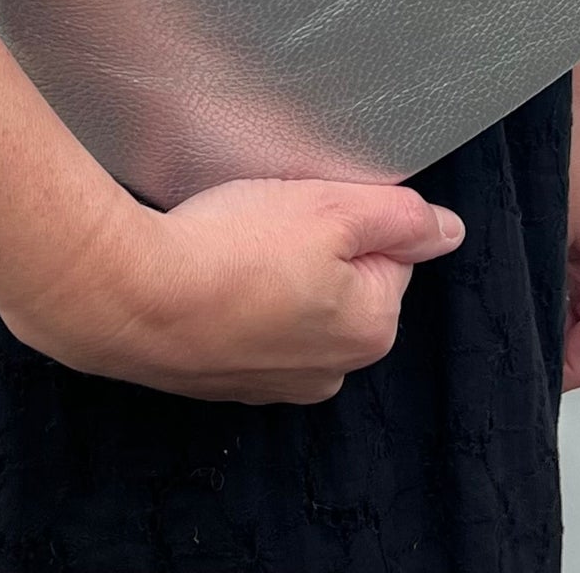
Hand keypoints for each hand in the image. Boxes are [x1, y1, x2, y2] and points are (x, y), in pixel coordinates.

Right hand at [0, 177, 465, 403]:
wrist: (131, 298)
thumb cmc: (234, 251)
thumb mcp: (331, 210)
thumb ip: (399, 217)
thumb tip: (448, 230)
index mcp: (370, 329)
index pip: (388, 251)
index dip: (350, 212)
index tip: (308, 197)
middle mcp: (327, 371)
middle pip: (340, 279)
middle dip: (311, 243)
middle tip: (268, 212)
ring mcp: (268, 382)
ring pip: (289, 302)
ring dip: (269, 268)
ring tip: (231, 235)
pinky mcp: (216, 378)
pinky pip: (241, 321)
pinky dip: (229, 294)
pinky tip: (205, 265)